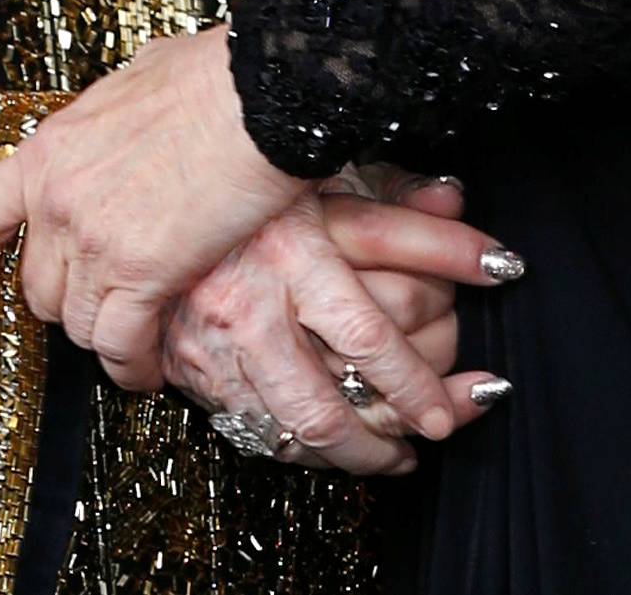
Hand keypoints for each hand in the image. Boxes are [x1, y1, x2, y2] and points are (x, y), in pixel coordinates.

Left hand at [0, 27, 324, 404]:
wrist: (260, 91)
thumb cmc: (216, 78)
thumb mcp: (137, 80)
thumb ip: (113, 121)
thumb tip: (124, 124)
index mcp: (50, 149)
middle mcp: (58, 198)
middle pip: (37, 288)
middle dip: (72, 303)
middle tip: (108, 304)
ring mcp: (94, 238)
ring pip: (77, 324)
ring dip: (108, 336)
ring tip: (140, 339)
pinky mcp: (141, 272)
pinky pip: (119, 346)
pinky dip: (133, 367)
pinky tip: (152, 367)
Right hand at [161, 177, 519, 475]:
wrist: (126, 221)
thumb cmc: (227, 194)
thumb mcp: (306, 176)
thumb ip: (382, 190)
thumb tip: (455, 197)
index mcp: (291, 219)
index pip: (394, 241)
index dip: (457, 255)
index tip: (504, 268)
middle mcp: (263, 280)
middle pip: (370, 342)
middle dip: (426, 383)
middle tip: (464, 399)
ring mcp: (230, 337)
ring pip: (320, 411)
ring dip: (378, 440)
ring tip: (417, 444)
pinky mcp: (204, 377)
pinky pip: (274, 434)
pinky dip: (321, 454)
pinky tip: (358, 449)